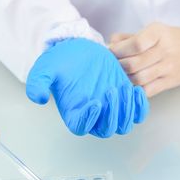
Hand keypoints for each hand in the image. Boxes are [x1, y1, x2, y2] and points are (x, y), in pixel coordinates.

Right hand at [26, 38, 148, 137]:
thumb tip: (40, 98)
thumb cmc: (62, 61)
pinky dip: (140, 107)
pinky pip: (137, 112)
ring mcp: (111, 107)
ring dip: (127, 110)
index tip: (95, 102)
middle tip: (111, 90)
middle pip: (107, 129)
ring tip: (125, 88)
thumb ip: (38, 83)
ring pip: (124, 124)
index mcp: (75, 113)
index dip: (90, 119)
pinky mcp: (124, 97)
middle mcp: (94, 115)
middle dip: (112, 114)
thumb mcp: (45, 69)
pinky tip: (137, 91)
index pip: (82, 127)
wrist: (79, 49)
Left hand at [110, 23, 179, 96]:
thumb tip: (109, 43)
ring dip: (124, 78)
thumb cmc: (171, 38)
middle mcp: (164, 50)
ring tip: (118, 74)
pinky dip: (134, 90)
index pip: (136, 44)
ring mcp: (168, 68)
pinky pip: (148, 90)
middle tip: (110, 65)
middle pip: (134, 64)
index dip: (118, 50)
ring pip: (139, 79)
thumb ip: (129, 36)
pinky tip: (128, 84)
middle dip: (117, 66)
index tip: (109, 52)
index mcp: (158, 33)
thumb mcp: (153, 30)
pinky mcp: (169, 82)